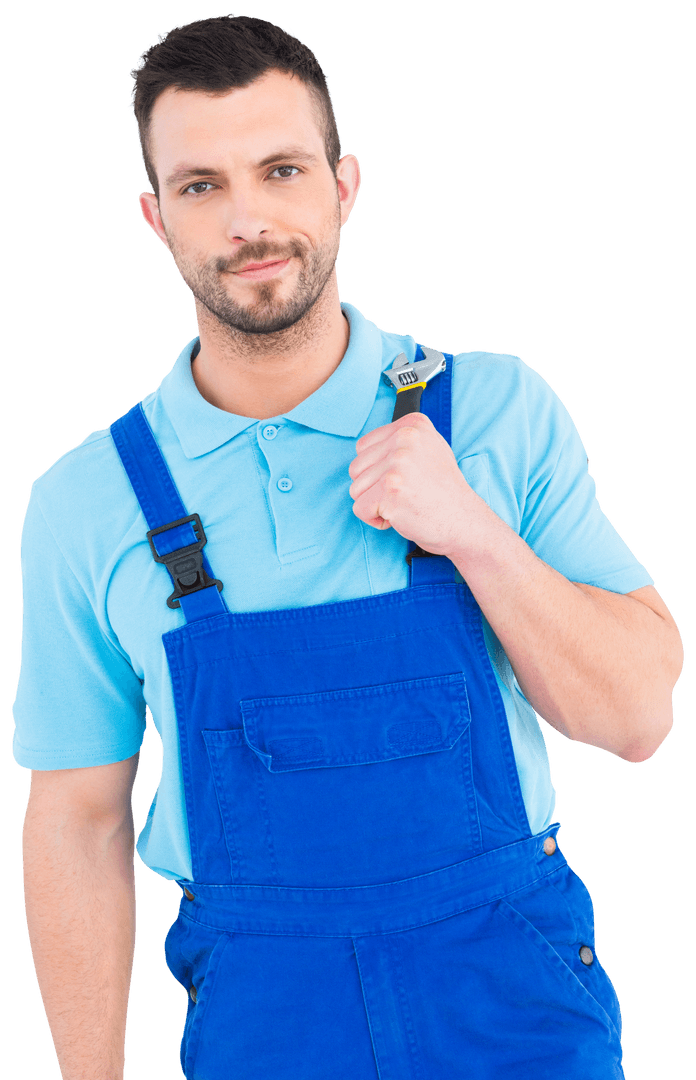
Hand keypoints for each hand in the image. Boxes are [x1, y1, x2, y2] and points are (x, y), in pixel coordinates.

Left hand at [348, 411, 476, 555]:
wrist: (463, 521)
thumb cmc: (443, 491)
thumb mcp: (429, 449)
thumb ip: (399, 442)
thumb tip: (365, 448)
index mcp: (412, 425)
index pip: (363, 446)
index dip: (377, 470)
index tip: (404, 478)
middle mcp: (404, 439)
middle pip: (356, 468)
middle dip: (373, 488)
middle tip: (404, 493)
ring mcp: (397, 464)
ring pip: (355, 489)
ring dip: (375, 503)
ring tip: (404, 503)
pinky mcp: (390, 491)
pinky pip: (359, 508)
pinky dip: (374, 519)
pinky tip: (399, 515)